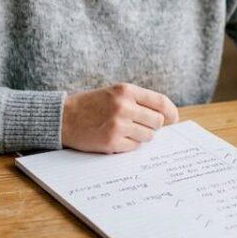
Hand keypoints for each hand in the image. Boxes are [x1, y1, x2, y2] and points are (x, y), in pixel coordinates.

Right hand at [61, 83, 179, 153]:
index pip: (160, 102)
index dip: (170, 112)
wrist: (63, 118)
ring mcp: (118, 125)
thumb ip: (139, 101)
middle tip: (140, 125)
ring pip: (148, 136)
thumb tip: (167, 118)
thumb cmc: (91, 105)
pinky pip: (134, 147)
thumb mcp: (114, 93)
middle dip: (152, 126)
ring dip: (140, 136)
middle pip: (157, 121)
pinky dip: (128, 145)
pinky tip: (115, 138)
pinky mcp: (112, 142)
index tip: (173, 120)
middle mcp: (124, 106)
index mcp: (126, 90)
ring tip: (124, 130)